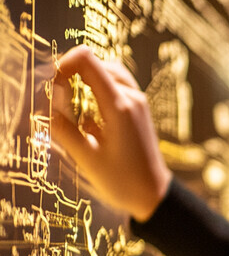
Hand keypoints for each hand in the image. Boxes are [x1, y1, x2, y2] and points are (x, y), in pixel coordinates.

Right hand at [51, 46, 171, 221]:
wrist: (154, 195)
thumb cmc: (123, 182)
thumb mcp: (87, 158)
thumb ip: (64, 128)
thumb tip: (46, 104)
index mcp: (119, 106)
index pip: (87, 60)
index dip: (63, 65)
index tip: (53, 88)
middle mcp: (132, 98)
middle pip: (97, 63)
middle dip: (73, 75)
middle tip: (61, 104)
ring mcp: (139, 103)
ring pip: (109, 73)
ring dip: (87, 82)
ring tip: (74, 109)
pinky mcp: (140, 110)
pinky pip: (117, 87)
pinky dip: (99, 90)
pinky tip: (91, 117)